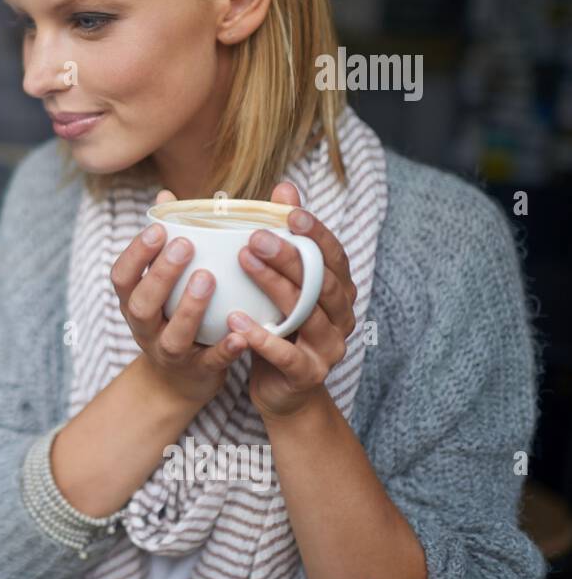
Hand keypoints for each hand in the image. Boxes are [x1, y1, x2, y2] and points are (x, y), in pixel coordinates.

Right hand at [112, 188, 248, 407]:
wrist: (178, 382)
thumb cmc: (174, 316)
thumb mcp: (161, 284)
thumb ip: (164, 242)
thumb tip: (166, 194)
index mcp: (135, 302)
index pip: (122, 276)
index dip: (136, 253)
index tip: (158, 228)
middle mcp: (145, 329)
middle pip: (141, 304)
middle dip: (160, 274)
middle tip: (184, 245)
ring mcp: (169, 353)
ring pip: (173, 335)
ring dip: (189, 307)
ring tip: (208, 279)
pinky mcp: (198, 373)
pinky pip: (210, 363)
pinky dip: (225, 349)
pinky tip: (241, 333)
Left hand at [227, 182, 357, 416]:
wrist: (283, 392)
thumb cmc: (278, 326)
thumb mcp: (281, 282)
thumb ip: (285, 239)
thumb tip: (284, 187)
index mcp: (337, 290)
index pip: (332, 255)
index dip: (315, 232)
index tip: (288, 211)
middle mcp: (341, 316)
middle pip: (320, 281)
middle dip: (290, 255)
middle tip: (255, 235)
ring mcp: (329, 347)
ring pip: (306, 313)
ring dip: (274, 286)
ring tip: (243, 262)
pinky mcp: (308, 374)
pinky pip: (287, 355)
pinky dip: (262, 338)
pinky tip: (235, 320)